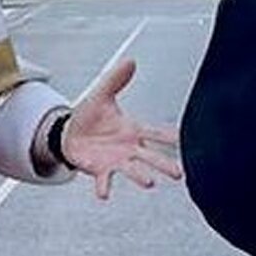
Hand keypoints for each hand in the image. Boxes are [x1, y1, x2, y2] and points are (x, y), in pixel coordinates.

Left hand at [60, 60, 182, 199]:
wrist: (69, 135)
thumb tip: (130, 60)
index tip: (187, 140)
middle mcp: (128, 148)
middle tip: (179, 173)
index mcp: (132, 130)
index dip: (169, 136)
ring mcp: (115, 161)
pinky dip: (104, 187)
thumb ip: (116, 79)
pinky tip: (104, 194)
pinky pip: (104, 180)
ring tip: (150, 182)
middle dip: (164, 164)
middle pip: (150, 157)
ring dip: (140, 176)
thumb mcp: (101, 94)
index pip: (155, 133)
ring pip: (132, 170)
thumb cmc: (90, 117)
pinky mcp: (100, 170)